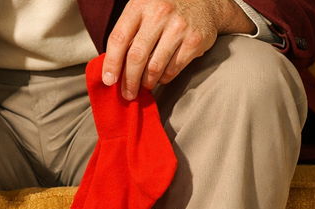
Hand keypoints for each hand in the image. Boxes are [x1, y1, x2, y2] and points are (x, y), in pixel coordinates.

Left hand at [102, 0, 256, 98]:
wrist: (205, 0)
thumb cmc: (167, 8)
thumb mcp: (143, 9)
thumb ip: (129, 33)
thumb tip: (114, 67)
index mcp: (140, 4)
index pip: (119, 38)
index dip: (111, 63)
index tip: (108, 80)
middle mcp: (160, 13)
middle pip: (136, 57)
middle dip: (129, 81)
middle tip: (127, 93)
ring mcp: (179, 27)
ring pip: (155, 67)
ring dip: (147, 82)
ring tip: (145, 85)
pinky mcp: (194, 41)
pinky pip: (173, 69)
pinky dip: (164, 78)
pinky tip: (162, 76)